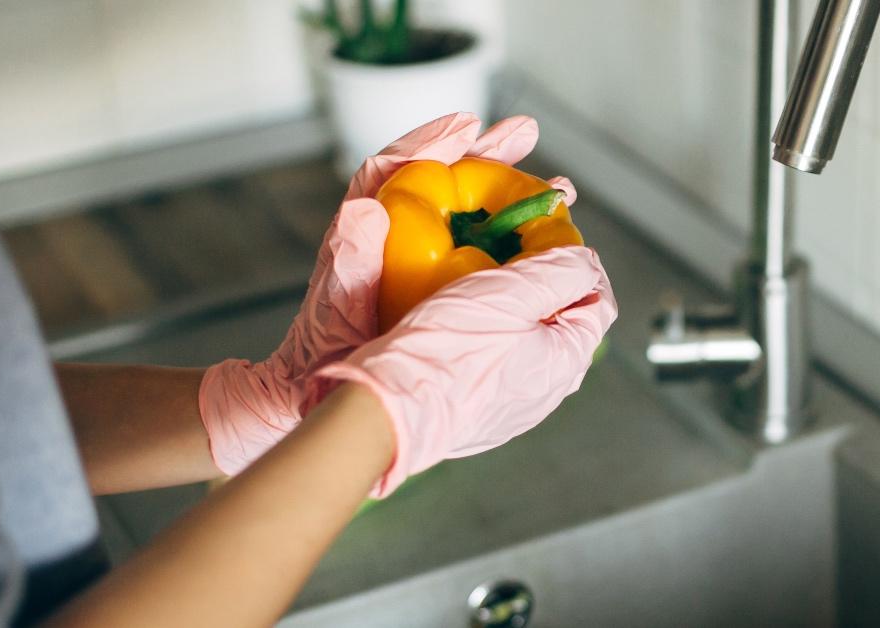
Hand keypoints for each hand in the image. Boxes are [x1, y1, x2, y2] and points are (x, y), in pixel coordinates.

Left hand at [198, 112, 578, 474]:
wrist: (323, 388)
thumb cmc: (327, 353)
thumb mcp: (336, 311)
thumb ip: (348, 264)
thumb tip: (362, 209)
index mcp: (363, 231)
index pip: (395, 170)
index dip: (431, 144)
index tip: (466, 125)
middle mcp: (393, 235)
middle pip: (443, 179)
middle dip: (487, 155)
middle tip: (525, 133)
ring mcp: (417, 257)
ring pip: (468, 212)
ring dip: (510, 194)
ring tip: (556, 187)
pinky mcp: (436, 281)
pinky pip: (478, 249)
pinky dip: (511, 240)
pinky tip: (544, 242)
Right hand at [303, 246, 616, 497]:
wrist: (386, 410)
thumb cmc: (447, 351)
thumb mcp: (513, 291)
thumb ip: (561, 270)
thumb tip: (585, 260)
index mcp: (566, 362)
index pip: (599, 302)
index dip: (581, 264)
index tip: (552, 240)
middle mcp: (546, 392)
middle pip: (563, 322)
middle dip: (545, 284)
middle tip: (513, 256)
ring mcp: (512, 407)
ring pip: (527, 342)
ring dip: (513, 309)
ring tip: (483, 281)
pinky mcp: (478, 412)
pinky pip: (496, 363)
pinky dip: (487, 335)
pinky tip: (459, 318)